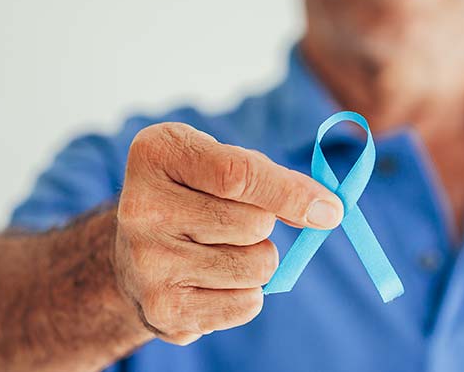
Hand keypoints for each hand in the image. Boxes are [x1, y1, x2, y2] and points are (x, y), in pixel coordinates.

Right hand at [113, 122, 343, 344]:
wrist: (134, 254)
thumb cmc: (193, 195)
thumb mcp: (221, 162)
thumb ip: (272, 178)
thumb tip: (326, 211)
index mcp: (157, 154)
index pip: (239, 175)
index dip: (291, 193)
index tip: (329, 208)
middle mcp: (142, 208)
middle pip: (254, 224)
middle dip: (264, 225)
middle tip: (233, 223)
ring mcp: (148, 262)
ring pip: (257, 267)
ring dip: (257, 261)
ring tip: (221, 251)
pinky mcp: (162, 309)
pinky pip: (246, 304)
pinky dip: (246, 294)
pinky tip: (212, 280)